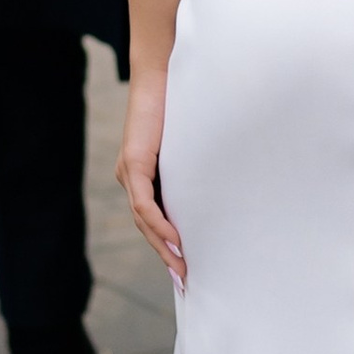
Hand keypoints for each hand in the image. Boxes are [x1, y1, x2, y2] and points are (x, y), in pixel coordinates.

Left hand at [117, 68, 183, 287]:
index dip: (167, 246)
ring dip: (163, 247)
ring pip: (143, 221)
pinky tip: (174, 241)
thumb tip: (224, 187)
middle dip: (166, 256)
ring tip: (182, 268)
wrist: (163, 71)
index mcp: (145, 175)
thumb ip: (196, 167)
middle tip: (186, 282)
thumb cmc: (182, 103)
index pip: (153, 219)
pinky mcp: (133, 162)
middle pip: (146, 227)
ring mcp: (130, 171)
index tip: (186, 270)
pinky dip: (158, 224)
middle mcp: (132, 176)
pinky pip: (144, 204)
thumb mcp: (191, 145)